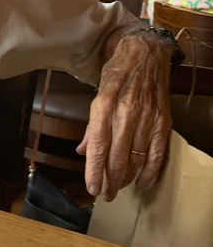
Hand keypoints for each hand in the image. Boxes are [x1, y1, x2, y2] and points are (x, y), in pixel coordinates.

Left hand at [76, 34, 171, 200]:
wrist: (145, 53)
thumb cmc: (117, 73)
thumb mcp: (96, 95)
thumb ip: (91, 127)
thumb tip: (82, 152)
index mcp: (105, 106)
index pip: (98, 147)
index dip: (95, 171)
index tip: (92, 188)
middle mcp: (126, 113)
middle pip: (117, 158)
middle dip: (110, 181)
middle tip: (105, 194)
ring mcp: (147, 117)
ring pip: (136, 159)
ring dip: (126, 179)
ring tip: (118, 188)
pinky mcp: (163, 120)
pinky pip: (157, 152)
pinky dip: (150, 171)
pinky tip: (142, 182)